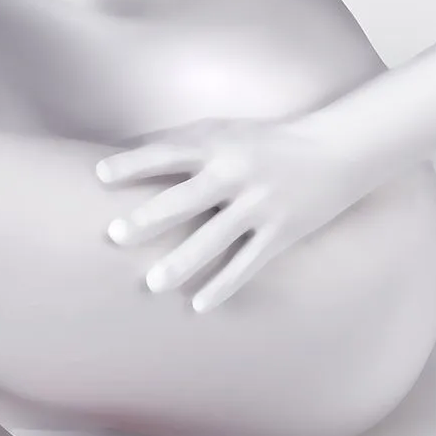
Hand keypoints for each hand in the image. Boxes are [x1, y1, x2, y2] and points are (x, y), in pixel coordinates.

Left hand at [94, 113, 375, 312]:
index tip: (99, 175)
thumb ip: (181, 143)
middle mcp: (237, 174)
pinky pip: (247, 264)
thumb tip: (127, 154)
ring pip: (215, 238)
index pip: (167, 152)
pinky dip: (223, 286)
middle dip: (151, 217)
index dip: (133, 163)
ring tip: (152, 285)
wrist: (337, 152)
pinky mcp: (281, 232)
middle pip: (187, 198)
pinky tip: (198, 306)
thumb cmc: (267, 140)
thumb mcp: (225, 130)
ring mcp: (260, 205)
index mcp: (218, 145)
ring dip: (183, 262)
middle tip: (116, 235)